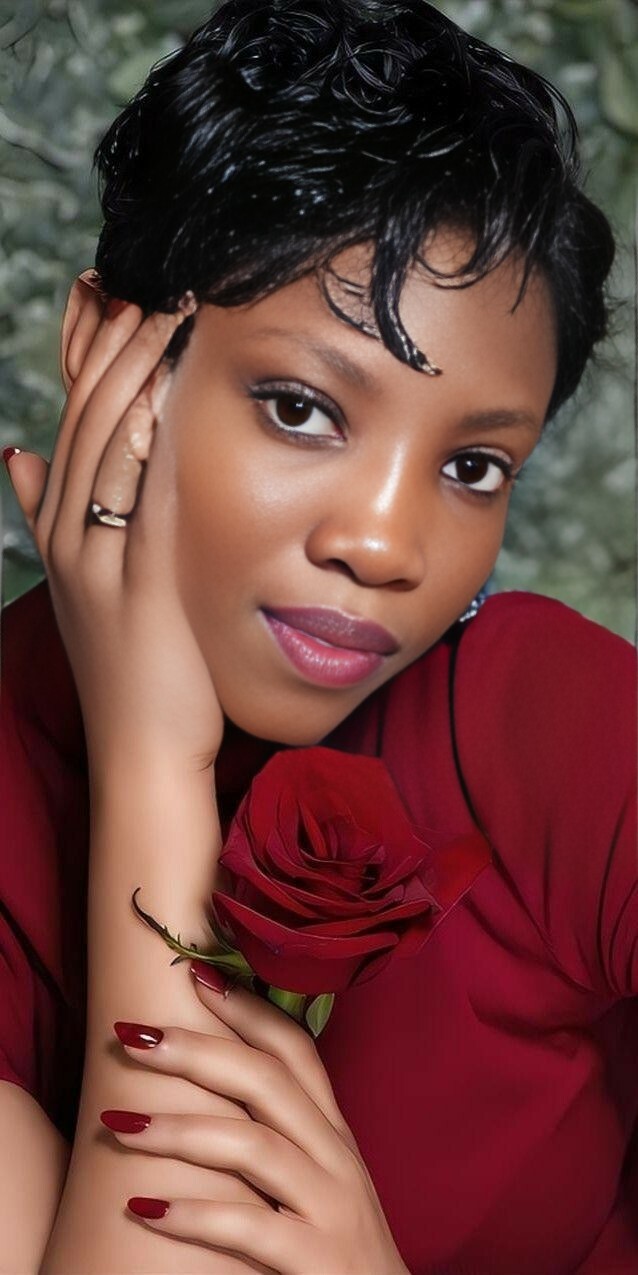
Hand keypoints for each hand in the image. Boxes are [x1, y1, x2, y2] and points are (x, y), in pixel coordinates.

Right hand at [5, 273, 223, 768]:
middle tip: (146, 283)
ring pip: (107, 446)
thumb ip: (46, 513)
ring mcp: (98, 559)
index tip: (114, 297)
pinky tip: (174, 393)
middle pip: (84, 420)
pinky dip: (155, 441)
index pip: (70, 423)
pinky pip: (144, 497)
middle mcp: (68, 537)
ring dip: (135, 373)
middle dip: (113, 345)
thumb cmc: (130, 665)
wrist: (141, 747)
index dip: (88, 357)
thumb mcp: (82, 585)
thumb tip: (12, 453)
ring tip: (167, 311)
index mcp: (59, 529)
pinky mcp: (140, 583)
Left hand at [103, 963, 409, 1274]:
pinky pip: (249, 1228)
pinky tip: (143, 1206)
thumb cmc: (333, 1245)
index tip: (195, 973)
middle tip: (131, 1034)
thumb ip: (276, 1130)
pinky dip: (193, 1214)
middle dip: (196, 1050)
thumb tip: (207, 1081)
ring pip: (254, 1146)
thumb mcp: (316, 1176)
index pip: (295, 1049)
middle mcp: (336, 1157)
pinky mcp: (317, 1262)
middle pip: (267, 1081)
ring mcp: (331, 1208)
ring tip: (117, 1123)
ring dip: (179, 1128)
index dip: (247, 1008)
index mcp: (332, 1131)